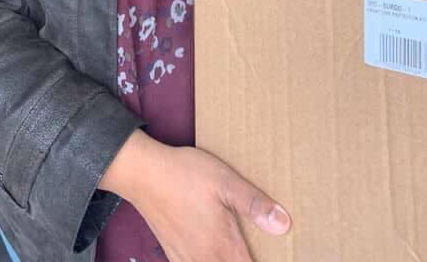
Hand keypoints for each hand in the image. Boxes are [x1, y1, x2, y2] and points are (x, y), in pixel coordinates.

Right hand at [101, 131, 290, 261]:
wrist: (143, 173)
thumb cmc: (185, 174)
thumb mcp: (225, 181)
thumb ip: (254, 204)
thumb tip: (284, 225)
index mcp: (223, 245)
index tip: (278, 257)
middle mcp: (205, 259)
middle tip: (253, 251)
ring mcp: (186, 258)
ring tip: (236, 252)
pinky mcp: (173, 252)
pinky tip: (211, 254)